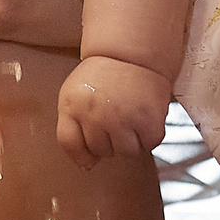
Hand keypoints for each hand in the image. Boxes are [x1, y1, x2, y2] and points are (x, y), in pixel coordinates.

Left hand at [56, 56, 172, 167]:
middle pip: (99, 151)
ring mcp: (123, 117)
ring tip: (128, 117)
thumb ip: (71, 127)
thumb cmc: (102, 76)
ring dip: (127, 141)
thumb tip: (88, 165)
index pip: (70, 145)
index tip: (88, 146)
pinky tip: (142, 118)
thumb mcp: (74, 95)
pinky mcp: (149, 120)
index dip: (80, 152)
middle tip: (113, 117)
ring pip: (124, 153)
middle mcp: (97, 113)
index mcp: (73, 105)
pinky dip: (147, 137)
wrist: (132, 53)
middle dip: (106, 140)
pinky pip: (147, 146)